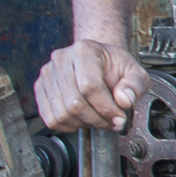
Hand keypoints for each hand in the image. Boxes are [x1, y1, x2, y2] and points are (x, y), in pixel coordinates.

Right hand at [34, 40, 148, 132]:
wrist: (98, 61)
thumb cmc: (114, 66)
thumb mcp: (135, 72)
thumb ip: (135, 85)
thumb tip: (124, 100)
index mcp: (85, 50)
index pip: (90, 86)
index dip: (106, 108)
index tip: (119, 118)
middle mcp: (61, 59)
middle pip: (74, 103)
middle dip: (97, 119)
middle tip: (111, 122)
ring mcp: (48, 74)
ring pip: (61, 114)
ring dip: (83, 124)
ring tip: (98, 120)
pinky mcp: (40, 88)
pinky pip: (50, 119)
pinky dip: (68, 126)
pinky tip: (82, 120)